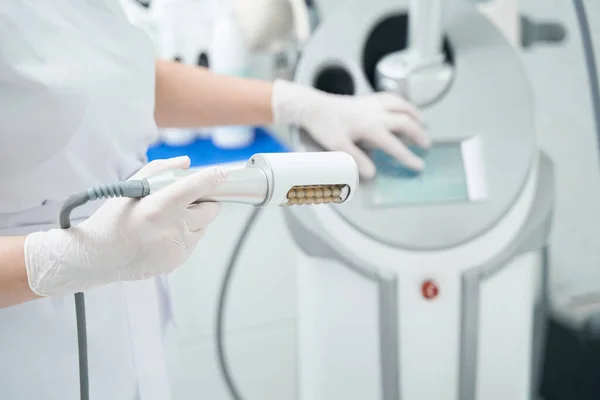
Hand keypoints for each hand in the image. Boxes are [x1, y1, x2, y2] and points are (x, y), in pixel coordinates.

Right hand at [24, 156, 225, 296]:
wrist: (96, 257)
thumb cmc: (113, 218)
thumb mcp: (131, 188)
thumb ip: (161, 171)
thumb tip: (187, 163)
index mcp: (159, 207)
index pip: (194, 187)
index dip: (212, 178)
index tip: (222, 173)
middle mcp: (172, 228)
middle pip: (210, 210)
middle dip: (205, 201)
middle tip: (188, 200)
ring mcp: (176, 247)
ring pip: (203, 227)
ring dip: (194, 220)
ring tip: (168, 220)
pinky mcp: (177, 261)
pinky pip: (193, 243)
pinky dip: (185, 236)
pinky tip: (163, 235)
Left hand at [272, 79, 430, 178]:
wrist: (313, 106)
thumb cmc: (324, 125)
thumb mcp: (338, 147)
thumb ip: (356, 160)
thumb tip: (372, 173)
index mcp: (371, 126)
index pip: (394, 145)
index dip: (408, 157)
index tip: (419, 166)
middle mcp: (376, 113)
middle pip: (406, 121)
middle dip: (419, 134)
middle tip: (426, 145)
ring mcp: (372, 104)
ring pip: (401, 105)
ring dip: (414, 114)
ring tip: (422, 123)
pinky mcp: (366, 99)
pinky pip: (390, 97)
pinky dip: (401, 102)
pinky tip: (402, 107)